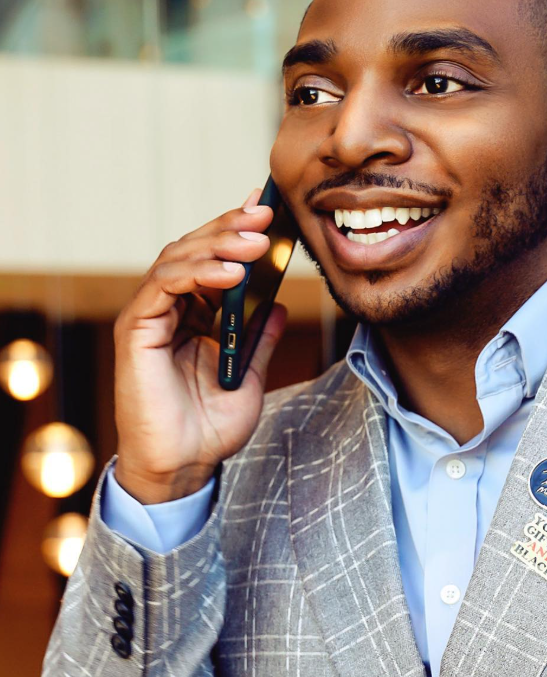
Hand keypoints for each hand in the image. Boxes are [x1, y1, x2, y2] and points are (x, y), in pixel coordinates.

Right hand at [113, 187, 286, 503]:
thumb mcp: (250, 376)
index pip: (213, 260)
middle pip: (195, 250)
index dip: (236, 231)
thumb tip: (278, 302)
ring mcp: (151, 317)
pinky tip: (231, 274)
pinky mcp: (137, 330)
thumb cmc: (210, 428)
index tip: (269, 209)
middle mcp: (169, 310)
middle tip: (266, 214)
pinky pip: (164, 286)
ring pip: (178, 259)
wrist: (184, 467)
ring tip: (256, 242)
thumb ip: (259, 338)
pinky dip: (197, 273)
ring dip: (219, 245)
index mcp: (193, 316)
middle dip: (231, 228)